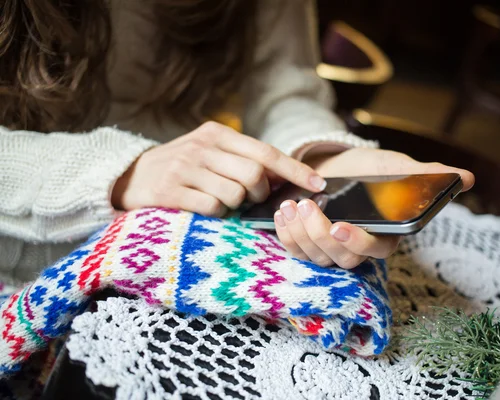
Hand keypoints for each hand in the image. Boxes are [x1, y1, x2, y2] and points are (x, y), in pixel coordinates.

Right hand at [111, 122, 325, 215]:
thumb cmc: (181, 168)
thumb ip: (242, 160)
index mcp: (217, 133)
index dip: (295, 169)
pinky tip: (205, 209)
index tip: (318, 184)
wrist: (128, 176)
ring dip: (235, 205)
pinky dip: (216, 214)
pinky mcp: (170, 190)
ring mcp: (185, 168)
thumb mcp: (210, 153)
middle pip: (255, 174)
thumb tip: (283, 179)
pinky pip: (212, 208)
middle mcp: (202, 147)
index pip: (266, 151)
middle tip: (249, 197)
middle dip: (260, 192)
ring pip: (235, 194)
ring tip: (220, 201)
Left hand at [274, 147, 474, 268]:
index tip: (340, 226)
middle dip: (319, 235)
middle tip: (307, 207)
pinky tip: (282, 212)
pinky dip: (285, 233)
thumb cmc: (371, 168)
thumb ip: (426, 175)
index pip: (374, 251)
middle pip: (340, 259)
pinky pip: (295, 249)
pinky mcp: (308, 245)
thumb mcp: (397, 166)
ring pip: (315, 257)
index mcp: (383, 235)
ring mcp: (330, 250)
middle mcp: (357, 248)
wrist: (338, 165)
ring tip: (291, 206)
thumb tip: (467, 178)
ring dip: (299, 233)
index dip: (358, 243)